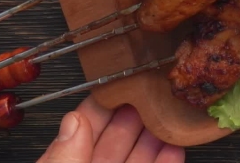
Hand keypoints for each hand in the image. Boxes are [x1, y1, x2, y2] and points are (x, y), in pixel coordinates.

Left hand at [37, 95, 184, 162]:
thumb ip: (64, 159)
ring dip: (156, 136)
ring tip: (170, 114)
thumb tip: (74, 122)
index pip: (81, 129)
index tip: (120, 84)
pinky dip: (166, 162)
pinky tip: (176, 148)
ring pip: (137, 157)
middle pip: (114, 140)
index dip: (101, 105)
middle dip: (136, 114)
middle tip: (153, 92)